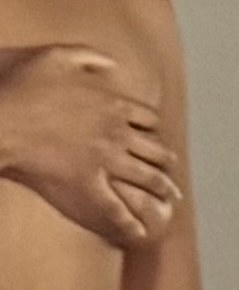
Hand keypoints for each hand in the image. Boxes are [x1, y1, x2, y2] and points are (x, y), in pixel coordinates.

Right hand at [0, 42, 175, 247]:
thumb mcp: (57, 56)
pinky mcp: (86, 183)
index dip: (152, 131)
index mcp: (112, 104)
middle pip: (154, 150)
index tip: (155, 138)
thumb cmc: (21, 85)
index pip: (147, 120)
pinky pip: (116, 207)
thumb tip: (112, 64)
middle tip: (171, 172)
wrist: (0, 117)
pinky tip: (140, 232)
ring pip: (145, 177)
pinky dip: (130, 222)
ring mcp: (104, 160)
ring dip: (161, 189)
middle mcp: (117, 133)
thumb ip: (88, 57)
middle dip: (164, 163)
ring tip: (171, 199)